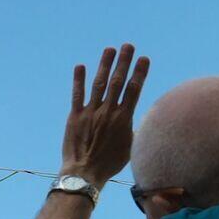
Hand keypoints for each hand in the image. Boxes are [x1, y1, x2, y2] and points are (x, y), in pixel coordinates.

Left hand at [60, 44, 149, 184]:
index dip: (139, 73)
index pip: (134, 90)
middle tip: (128, 46)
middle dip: (123, 62)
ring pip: (99, 84)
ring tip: (109, 50)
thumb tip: (139, 121)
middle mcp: (108, 112)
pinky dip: (78, 80)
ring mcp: (91, 113)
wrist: (85, 173)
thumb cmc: (109, 164)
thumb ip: (133, 130)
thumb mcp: (129, 148)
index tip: (144, 59)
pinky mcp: (75, 117)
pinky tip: (80, 66)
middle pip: (118, 82)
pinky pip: (77, 95)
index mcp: (123, 119)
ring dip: (104, 65)